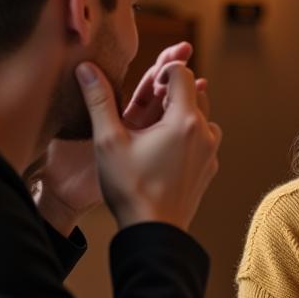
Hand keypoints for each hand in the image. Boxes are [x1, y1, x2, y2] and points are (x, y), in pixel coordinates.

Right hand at [76, 59, 220, 229]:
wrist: (154, 230)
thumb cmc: (130, 186)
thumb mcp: (108, 140)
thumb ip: (99, 100)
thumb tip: (86, 67)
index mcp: (184, 120)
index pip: (182, 74)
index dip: (163, 72)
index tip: (148, 84)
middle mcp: (205, 132)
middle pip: (196, 93)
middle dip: (173, 91)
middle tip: (149, 101)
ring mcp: (211, 152)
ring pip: (203, 117)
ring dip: (184, 113)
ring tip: (156, 125)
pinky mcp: (210, 168)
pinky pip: (205, 140)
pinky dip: (190, 135)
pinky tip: (166, 147)